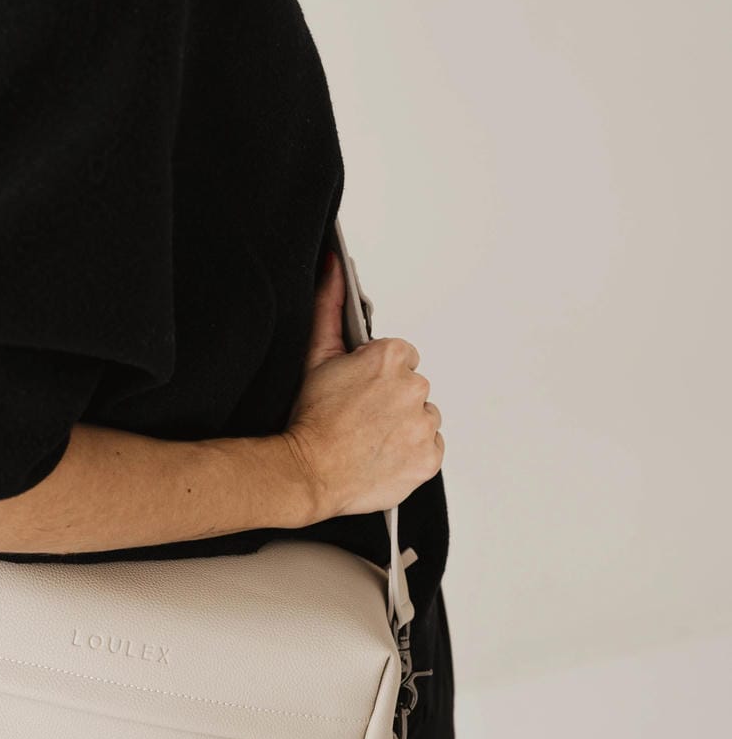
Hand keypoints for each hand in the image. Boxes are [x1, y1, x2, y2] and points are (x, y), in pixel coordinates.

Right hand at [282, 250, 444, 519]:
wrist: (308, 472)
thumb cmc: (311, 419)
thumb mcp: (316, 354)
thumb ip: (330, 305)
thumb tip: (333, 266)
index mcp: (393, 357)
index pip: (402, 358)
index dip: (378, 377)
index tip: (360, 392)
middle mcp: (415, 387)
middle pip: (414, 388)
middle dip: (393, 401)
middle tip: (361, 418)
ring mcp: (424, 425)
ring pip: (423, 418)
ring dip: (404, 427)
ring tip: (371, 438)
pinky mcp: (429, 458)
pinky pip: (430, 449)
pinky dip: (413, 453)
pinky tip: (384, 454)